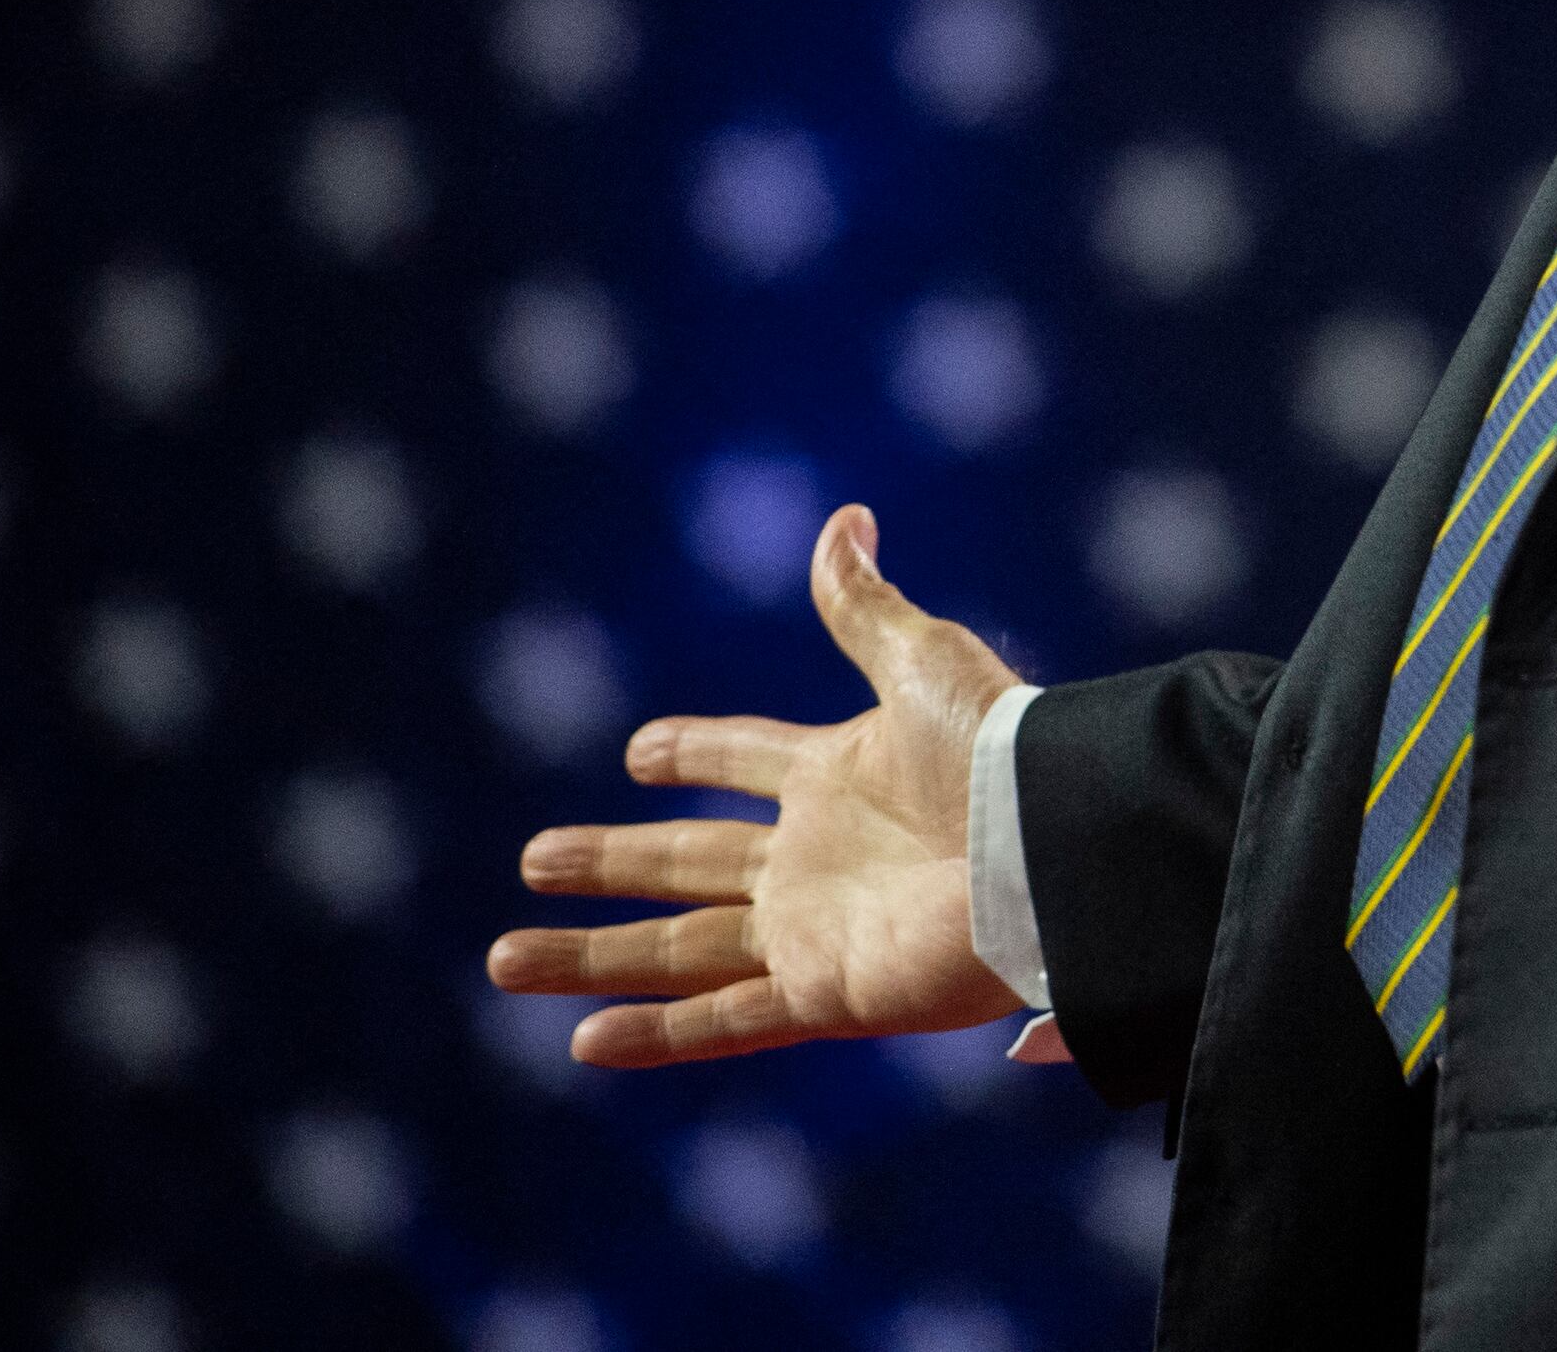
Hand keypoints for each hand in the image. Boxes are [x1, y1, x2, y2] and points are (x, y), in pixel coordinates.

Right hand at [485, 505, 1025, 1066]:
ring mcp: (815, 930)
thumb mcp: (921, 660)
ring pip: (679, 951)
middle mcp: (815, 858)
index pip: (743, 760)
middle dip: (609, 861)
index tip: (639, 750)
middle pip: (686, 861)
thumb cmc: (997, 752)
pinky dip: (656, 1034)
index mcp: (838, 773)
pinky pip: (724, 1021)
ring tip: (504, 958)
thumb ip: (864, 605)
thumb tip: (845, 516)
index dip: (694, 752)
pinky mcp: (828, 994)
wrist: (1052, 849)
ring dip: (592, 957)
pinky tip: (583, 1040)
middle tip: (533, 856)